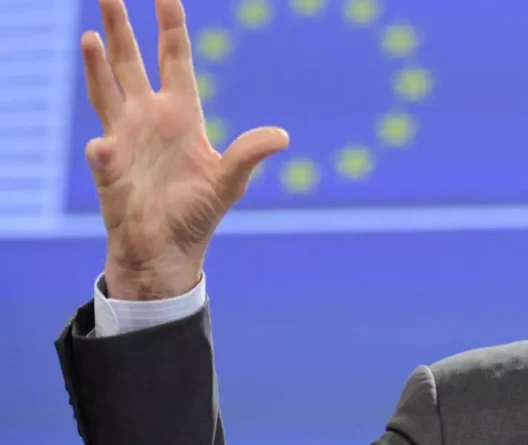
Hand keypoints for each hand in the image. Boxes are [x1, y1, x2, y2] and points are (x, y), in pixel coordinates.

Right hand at [82, 0, 288, 299]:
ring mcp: (125, 140)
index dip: (170, 27)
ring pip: (105, 92)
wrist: (168, 249)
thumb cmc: (197, 213)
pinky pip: (103, 156)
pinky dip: (103, 152)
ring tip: (90, 37)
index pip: (173, 59)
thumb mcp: (230, 181)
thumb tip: (282, 136)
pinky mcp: (110, 171)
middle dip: (121, 28)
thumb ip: (249, 155)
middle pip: (131, 63)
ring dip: (97, 66)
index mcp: (181, 114)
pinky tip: (104, 147)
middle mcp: (148, 118)